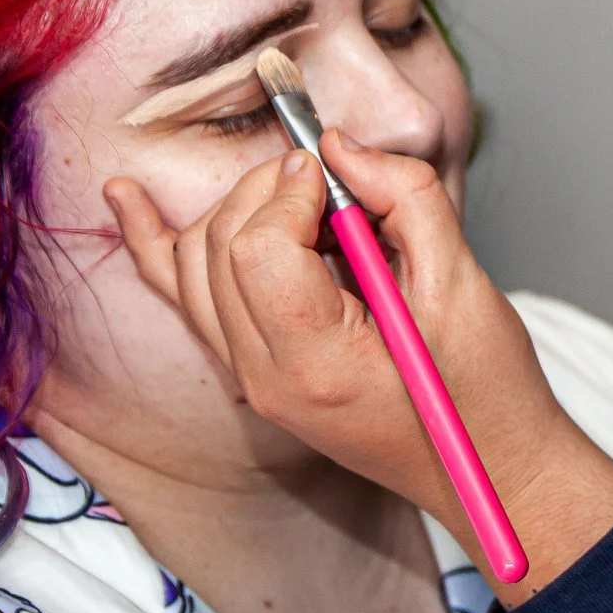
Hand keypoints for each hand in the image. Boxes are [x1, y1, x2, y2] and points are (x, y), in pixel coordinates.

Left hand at [105, 132, 612, 593]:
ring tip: (306, 196)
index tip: (341, 175)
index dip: (294, 191)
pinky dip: (154, 243)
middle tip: (335, 179)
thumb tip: (342, 145)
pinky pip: (185, 298)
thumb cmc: (487, 389)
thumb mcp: (464, 285)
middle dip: (268, 190)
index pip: (257, 249)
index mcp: (317, 366)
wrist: (489, 466)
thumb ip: (406, 201)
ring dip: (240, 208)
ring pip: (193, 264)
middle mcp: (266, 378)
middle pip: (218, 248)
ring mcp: (252, 379)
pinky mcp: (254, 371)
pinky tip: (123, 199)